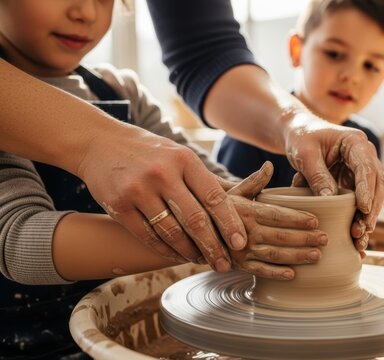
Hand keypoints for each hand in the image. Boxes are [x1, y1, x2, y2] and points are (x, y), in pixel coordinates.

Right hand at [78, 130, 245, 271]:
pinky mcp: (119, 205)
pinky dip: (165, 250)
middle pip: (195, 220)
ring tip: (201, 261)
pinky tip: (177, 256)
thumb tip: (241, 202)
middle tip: (224, 264)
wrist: (101, 142)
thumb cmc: (152, 153)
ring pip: (171, 232)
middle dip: (213, 247)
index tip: (240, 243)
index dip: (229, 223)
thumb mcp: (180, 155)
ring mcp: (139, 189)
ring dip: (190, 252)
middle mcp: (162, 173)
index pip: (214, 197)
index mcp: (184, 160)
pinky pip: (147, 236)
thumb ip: (204, 180)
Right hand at [223, 162, 326, 279]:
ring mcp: (241, 250)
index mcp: (246, 211)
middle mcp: (244, 231)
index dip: (297, 219)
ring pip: (274, 254)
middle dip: (305, 238)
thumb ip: (253, 182)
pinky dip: (276, 274)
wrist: (194, 232)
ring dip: (297, 256)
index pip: (277, 215)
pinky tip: (292, 274)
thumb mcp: (233, 193)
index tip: (316, 221)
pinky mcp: (238, 265)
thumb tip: (269, 165)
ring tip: (317, 256)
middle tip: (325, 239)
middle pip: (280, 236)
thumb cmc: (219, 210)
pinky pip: (259, 271)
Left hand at [286, 114, 383, 257]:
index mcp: (355, 142)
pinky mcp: (354, 183)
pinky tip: (356, 236)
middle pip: (377, 183)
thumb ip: (317, 175)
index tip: (363, 208)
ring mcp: (361, 170)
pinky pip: (362, 201)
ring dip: (368, 216)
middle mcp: (364, 156)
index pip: (366, 167)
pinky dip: (359, 218)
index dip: (367, 189)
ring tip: (359, 237)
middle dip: (372, 208)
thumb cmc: (301, 138)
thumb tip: (330, 200)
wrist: (298, 132)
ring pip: (374, 195)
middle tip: (363, 228)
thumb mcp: (305, 154)